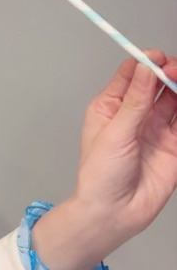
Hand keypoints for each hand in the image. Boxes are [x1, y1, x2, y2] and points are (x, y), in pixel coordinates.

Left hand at [73, 50, 176, 247]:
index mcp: (111, 107)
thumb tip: (145, 68)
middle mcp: (134, 115)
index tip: (157, 57)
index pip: (131, 74)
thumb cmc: (100, 175)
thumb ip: (135, 101)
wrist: (113, 213)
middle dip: (168, 72)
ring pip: (174, 100)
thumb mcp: (115, 132)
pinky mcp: (173, 146)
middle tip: (174, 70)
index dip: (145, 62)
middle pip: (156, 83)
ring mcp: (155, 129)